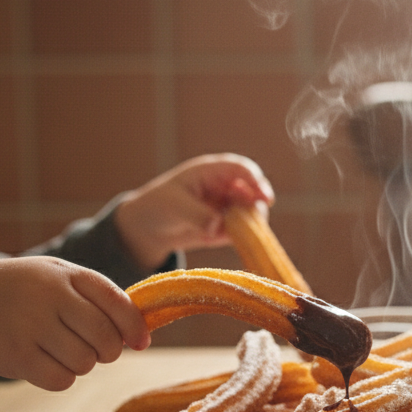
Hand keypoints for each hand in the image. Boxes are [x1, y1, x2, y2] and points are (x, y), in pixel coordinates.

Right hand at [0, 256, 150, 390]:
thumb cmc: (13, 290)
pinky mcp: (15, 357)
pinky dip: (61, 377)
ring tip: (60, 349)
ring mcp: (31, 327)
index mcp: (65, 274)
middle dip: (107, 350)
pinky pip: (61, 380)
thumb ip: (94, 297)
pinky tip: (44, 363)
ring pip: (86, 362)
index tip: (141, 342)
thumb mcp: (51, 276)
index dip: (135, 327)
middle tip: (92, 347)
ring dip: (81, 363)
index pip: (118, 303)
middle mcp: (49, 298)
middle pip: (106, 339)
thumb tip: (139, 335)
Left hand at [114, 153, 274, 270]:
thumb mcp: (174, 206)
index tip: (263, 197)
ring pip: (252, 213)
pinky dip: (244, 237)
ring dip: (253, 223)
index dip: (255, 181)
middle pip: (253, 191)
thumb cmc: (158, 205)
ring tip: (237, 233)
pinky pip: (243, 232)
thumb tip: (218, 226)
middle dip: (258, 205)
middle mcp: (224, 187)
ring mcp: (228, 207)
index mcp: (211, 172)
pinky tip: (231, 241)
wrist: (147, 228)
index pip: (241, 170)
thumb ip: (197, 214)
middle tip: (257, 220)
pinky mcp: (227, 227)